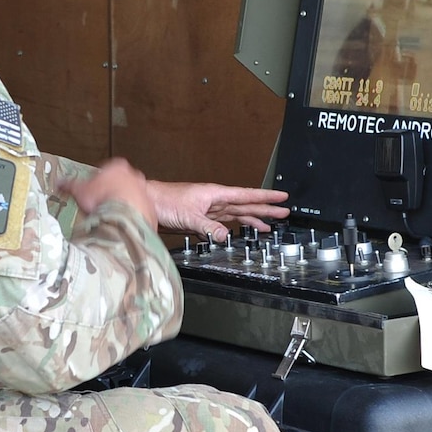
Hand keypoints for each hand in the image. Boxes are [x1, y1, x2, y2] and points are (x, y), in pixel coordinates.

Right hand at [68, 158, 157, 226]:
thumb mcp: (80, 190)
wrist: (126, 215)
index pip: (106, 170)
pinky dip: (131, 217)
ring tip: (110, 216)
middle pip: (121, 182)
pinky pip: (139, 211)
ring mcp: (144, 191)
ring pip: (131, 197)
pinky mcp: (150, 207)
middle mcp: (134, 176)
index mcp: (117, 166)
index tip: (92, 190)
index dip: (97, 181)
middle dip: (112, 192)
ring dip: (122, 205)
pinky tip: (121, 224)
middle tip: (100, 204)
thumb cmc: (106, 198)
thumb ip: (70, 185)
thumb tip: (60, 183)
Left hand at [147, 180, 290, 239]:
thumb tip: (226, 237)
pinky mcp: (201, 219)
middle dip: (265, 208)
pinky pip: (224, 222)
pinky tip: (240, 231)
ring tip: (268, 224)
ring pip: (237, 214)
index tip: (282, 197)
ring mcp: (209, 209)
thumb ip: (208, 227)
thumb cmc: (164, 201)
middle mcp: (214, 201)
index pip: (246, 195)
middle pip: (246, 205)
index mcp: (215, 194)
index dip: (265, 197)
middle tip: (284, 211)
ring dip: (253, 219)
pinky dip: (235, 227)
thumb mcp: (189, 216)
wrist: (147, 203)